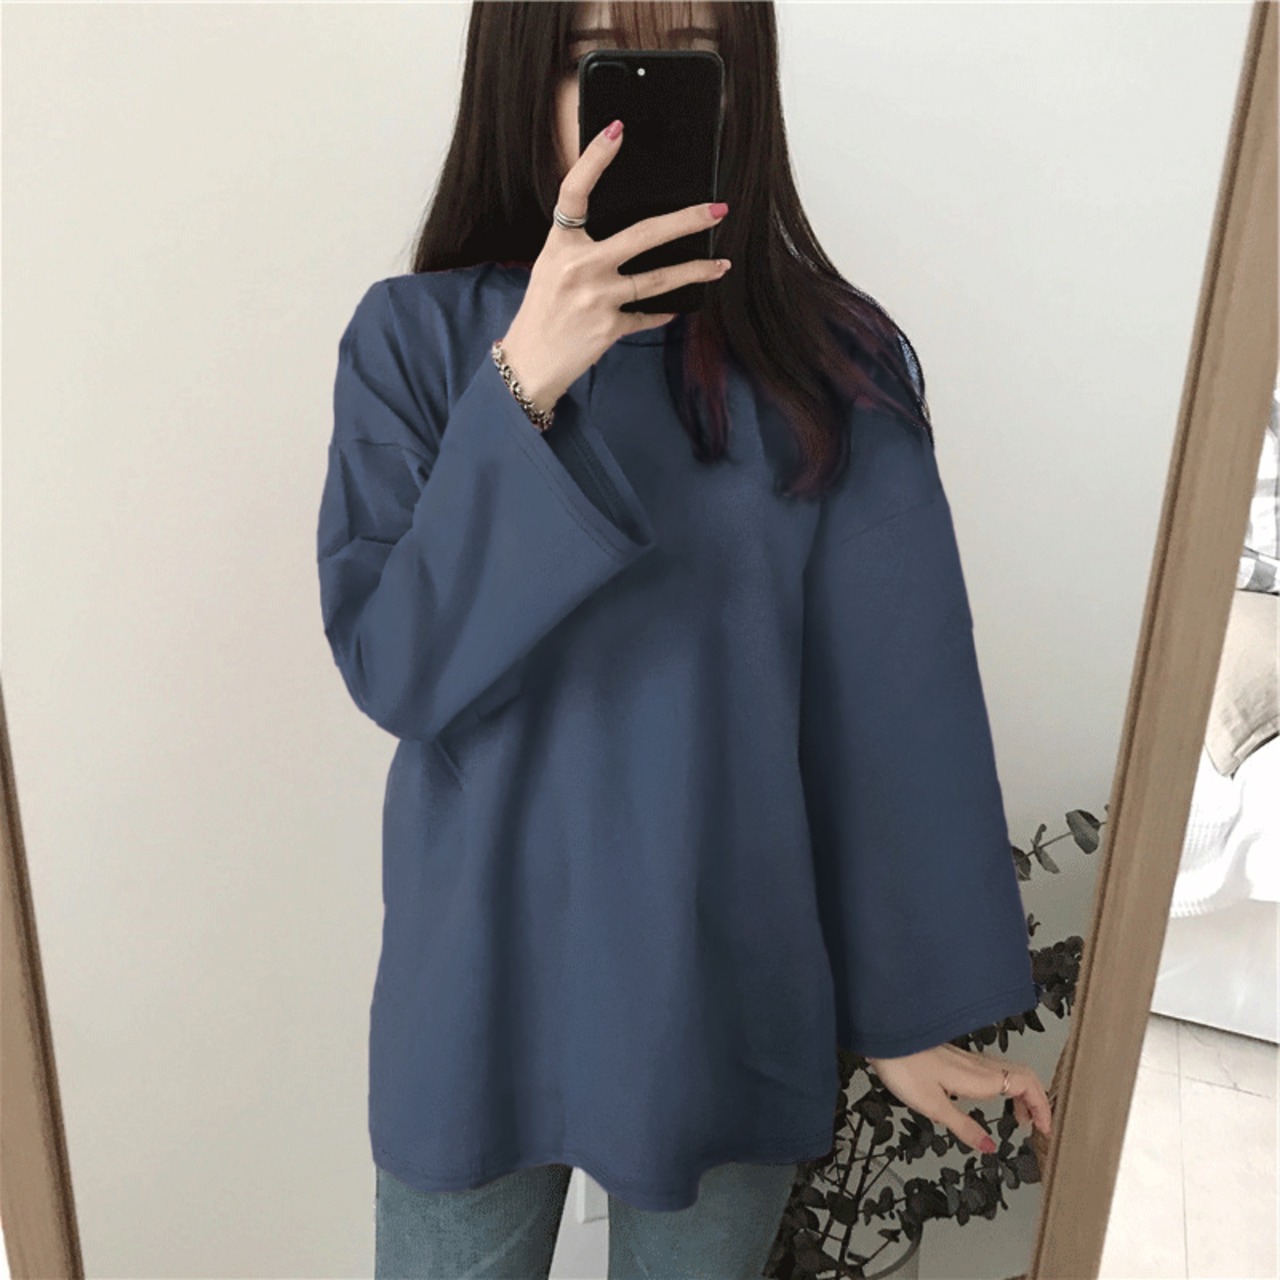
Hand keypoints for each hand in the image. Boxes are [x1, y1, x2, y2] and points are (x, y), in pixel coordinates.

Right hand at [500, 117, 732, 413]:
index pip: (576, 191)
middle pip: (643, 234)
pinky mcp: (609, 327)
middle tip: (717, 210)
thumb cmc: (543, 310)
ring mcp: (597, 298)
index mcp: (561, 243)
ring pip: (658, 278)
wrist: (529, 363)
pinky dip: (663, 312)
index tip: (617, 129)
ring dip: (695, 270)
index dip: (595, 158)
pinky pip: (648, 314)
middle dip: (686, 220)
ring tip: (720, 264)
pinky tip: (678, 307)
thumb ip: (582, 244)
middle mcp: (579, 266)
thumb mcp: (552, 266)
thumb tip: (634, 229)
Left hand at [866, 1043, 1053, 1153]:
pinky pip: (993, 1070)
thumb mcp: (934, 1107)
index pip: (1025, 1085)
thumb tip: (991, 1147)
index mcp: (979, 1077)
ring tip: (1019, 1120)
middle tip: (1037, 1129)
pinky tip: (991, 1101)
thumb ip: (964, 1127)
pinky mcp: (957, 1057)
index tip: (1046, 1131)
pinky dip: (1005, 1087)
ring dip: (1022, 1094)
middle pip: (1023, 1076)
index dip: (1042, 1106)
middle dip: (1038, 1101)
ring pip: (1009, 1072)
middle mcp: (979, 1065)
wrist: (884, 1039)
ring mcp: (968, 1058)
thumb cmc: (905, 1072)